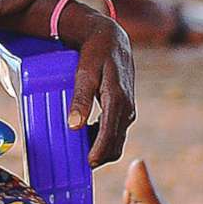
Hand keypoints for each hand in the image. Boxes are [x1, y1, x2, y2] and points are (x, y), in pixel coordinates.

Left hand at [67, 13, 136, 164]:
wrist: (111, 39)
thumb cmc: (95, 53)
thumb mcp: (85, 72)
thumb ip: (80, 98)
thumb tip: (75, 126)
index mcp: (118, 101)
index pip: (110, 137)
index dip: (98, 154)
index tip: (86, 165)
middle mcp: (127, 108)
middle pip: (116, 144)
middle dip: (99, 156)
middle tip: (78, 162)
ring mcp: (128, 109)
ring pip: (116, 139)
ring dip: (100, 147)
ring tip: (79, 150)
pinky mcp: (125, 108)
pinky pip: (116, 130)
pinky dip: (103, 138)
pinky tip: (88, 135)